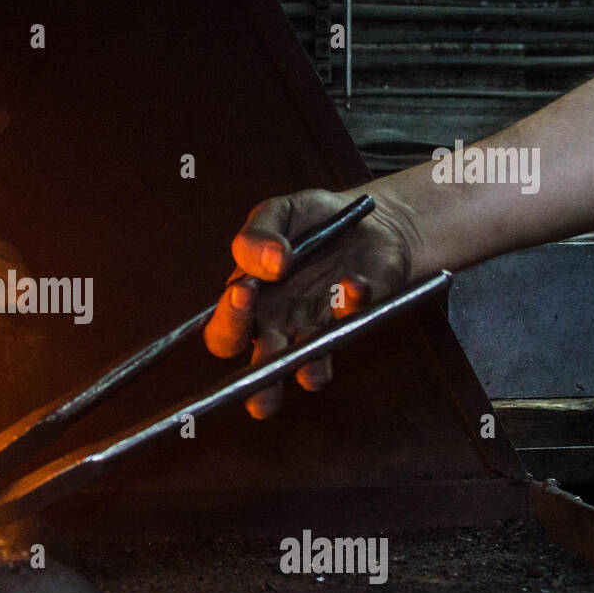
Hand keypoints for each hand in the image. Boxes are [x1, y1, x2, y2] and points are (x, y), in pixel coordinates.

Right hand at [203, 187, 416, 417]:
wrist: (370, 221)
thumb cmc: (313, 221)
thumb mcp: (277, 213)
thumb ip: (257, 235)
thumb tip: (270, 263)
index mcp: (247, 305)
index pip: (223, 331)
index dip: (228, 320)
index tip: (243, 292)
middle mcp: (277, 328)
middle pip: (256, 372)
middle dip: (258, 379)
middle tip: (268, 352)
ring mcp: (317, 332)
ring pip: (305, 371)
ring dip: (308, 372)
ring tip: (310, 371)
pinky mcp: (354, 323)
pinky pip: (352, 325)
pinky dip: (353, 303)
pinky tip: (355, 281)